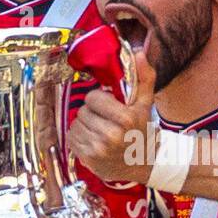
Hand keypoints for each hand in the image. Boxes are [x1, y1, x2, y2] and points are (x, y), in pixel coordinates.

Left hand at [68, 48, 155, 183]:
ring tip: (99, 131)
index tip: (109, 107)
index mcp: (126, 119)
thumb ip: (143, 77)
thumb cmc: (142, 131)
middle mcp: (112, 135)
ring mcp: (98, 149)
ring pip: (76, 124)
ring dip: (84, 125)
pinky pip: (71, 138)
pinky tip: (93, 141)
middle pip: (83, 111)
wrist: (142, 165)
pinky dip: (79, 137)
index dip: (99, 101)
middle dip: (92, 113)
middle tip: (105, 121)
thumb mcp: (146, 104)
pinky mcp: (88, 159)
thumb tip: (138, 52)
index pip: (93, 98)